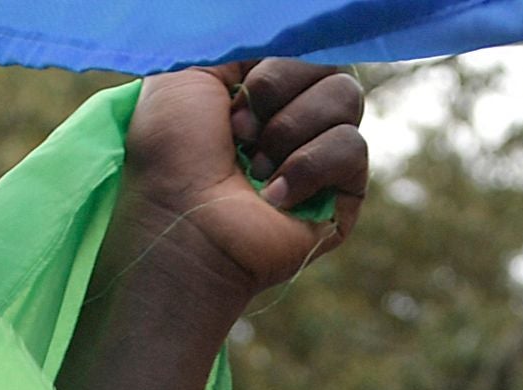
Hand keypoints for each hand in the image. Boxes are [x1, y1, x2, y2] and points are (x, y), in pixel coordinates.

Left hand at [103, 59, 368, 305]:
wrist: (181, 222)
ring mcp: (322, 155)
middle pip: (328, 65)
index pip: (302, 47)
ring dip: (290, 129)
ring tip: (254, 168)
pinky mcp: (343, 194)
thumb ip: (235, 44)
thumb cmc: (170, 154)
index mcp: (262, 89)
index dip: (271, 66)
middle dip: (276, 90)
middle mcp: (296, 118)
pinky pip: (352, 147)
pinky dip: (309, 166)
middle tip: (237, 133)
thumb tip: (283, 33)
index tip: (232, 95)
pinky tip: (274, 196)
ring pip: (347, 97)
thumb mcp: (186, 73)